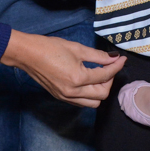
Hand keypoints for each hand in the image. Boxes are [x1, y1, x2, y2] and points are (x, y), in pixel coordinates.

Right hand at [0, 30, 125, 106]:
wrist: (28, 54)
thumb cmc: (50, 48)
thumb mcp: (77, 48)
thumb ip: (97, 56)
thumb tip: (113, 58)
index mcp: (78, 78)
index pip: (105, 76)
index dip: (116, 66)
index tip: (121, 59)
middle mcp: (73, 92)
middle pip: (102, 95)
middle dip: (109, 80)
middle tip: (109, 67)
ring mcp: (66, 97)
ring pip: (93, 103)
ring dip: (100, 91)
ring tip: (99, 75)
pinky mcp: (60, 97)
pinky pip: (81, 102)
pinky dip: (89, 95)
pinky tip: (88, 82)